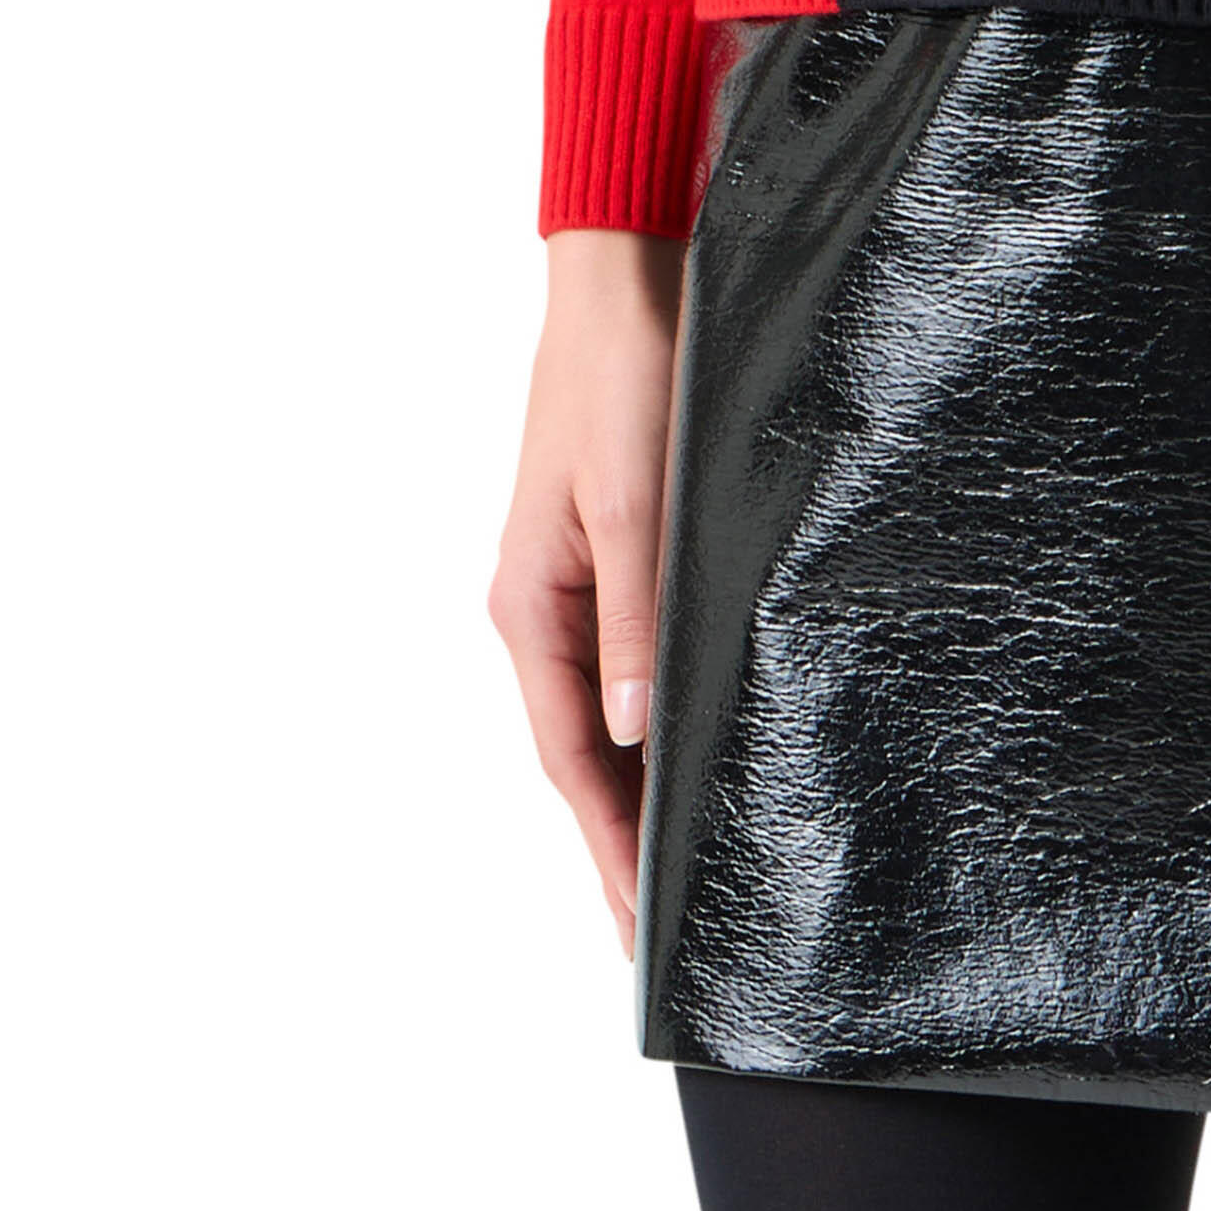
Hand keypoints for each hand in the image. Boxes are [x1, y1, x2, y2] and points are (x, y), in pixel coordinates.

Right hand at [488, 229, 683, 959]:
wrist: (624, 282)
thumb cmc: (625, 380)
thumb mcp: (637, 503)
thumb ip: (633, 618)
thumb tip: (635, 731)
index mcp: (529, 605)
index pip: (570, 756)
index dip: (605, 841)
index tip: (638, 920)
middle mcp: (541, 607)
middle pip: (580, 749)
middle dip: (615, 838)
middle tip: (661, 927)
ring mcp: (572, 581)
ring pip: (602, 711)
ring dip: (633, 786)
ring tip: (674, 865)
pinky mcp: (608, 551)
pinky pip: (621, 661)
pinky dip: (648, 719)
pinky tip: (681, 749)